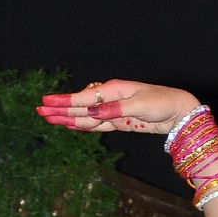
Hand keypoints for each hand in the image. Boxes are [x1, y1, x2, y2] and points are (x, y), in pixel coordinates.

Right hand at [37, 80, 200, 135]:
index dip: (64, 102)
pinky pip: (96, 124)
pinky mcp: (119, 122)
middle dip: (60, 109)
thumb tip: (93, 113)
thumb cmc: (161, 103)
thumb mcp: (139, 106)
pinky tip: (71, 126)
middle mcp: (110, 99)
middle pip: (80, 107)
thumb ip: (115, 110)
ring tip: (49, 119)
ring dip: (68, 118)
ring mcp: (113, 111)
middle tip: (40, 111)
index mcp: (113, 90)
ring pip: (86, 116)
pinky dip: (83, 126)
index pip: (84, 98)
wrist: (178, 111)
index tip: (46, 102)